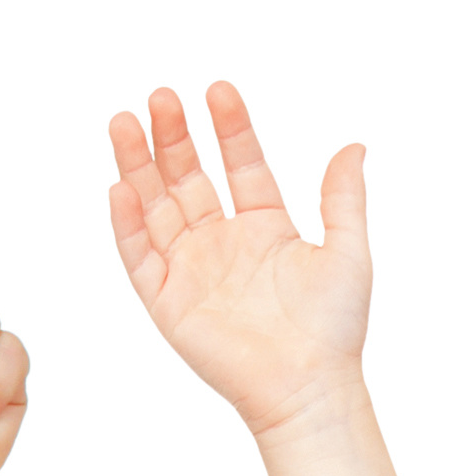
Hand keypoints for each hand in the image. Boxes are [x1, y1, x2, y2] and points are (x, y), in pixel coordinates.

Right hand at [107, 81, 369, 435]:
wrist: (308, 386)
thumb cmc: (334, 328)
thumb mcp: (347, 250)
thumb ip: (343, 197)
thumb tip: (354, 146)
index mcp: (265, 227)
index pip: (241, 164)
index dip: (230, 128)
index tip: (218, 89)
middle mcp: (222, 243)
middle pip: (188, 178)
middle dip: (173, 137)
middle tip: (161, 96)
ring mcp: (191, 270)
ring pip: (156, 207)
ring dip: (139, 166)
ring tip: (126, 122)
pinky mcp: (166, 301)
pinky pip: (139, 256)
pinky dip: (127, 223)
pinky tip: (121, 186)